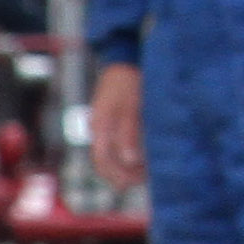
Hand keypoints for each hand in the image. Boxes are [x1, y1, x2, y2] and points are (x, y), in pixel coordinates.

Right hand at [86, 64, 144, 186]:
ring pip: (110, 152)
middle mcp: (99, 127)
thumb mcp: (132, 107)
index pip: (101, 160)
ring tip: (144, 172)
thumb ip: (129, 134)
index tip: (132, 184)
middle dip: (120, 174)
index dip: (115, 175)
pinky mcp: (111, 119)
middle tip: (141, 181)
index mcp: (100, 126)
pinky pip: (115, 142)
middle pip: (103, 160)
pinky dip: (127, 151)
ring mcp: (103, 123)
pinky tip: (142, 154)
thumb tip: (129, 161)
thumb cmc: (130, 81)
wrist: (125, 59)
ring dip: (125, 164)